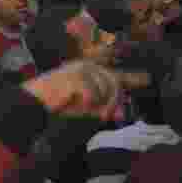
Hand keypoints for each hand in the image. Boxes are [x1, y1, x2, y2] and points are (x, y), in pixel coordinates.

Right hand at [23, 61, 149, 119]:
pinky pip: (93, 95)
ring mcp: (82, 69)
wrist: (33, 102)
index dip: (134, 78)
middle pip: (115, 85)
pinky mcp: (76, 76)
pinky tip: (75, 103)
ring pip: (106, 90)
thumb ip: (103, 108)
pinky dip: (87, 104)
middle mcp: (89, 67)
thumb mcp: (85, 107)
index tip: (148, 79)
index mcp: (92, 72)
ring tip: (82, 108)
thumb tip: (120, 114)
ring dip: (98, 105)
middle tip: (103, 116)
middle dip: (112, 103)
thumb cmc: (59, 104)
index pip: (117, 75)